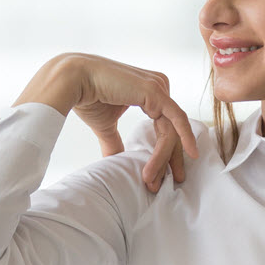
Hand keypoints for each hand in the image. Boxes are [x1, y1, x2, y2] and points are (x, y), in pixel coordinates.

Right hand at [53, 54, 198, 192]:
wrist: (73, 81)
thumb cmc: (88, 97)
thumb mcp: (106, 125)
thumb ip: (115, 142)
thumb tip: (114, 162)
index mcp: (150, 92)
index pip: (165, 127)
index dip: (164, 153)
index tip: (159, 177)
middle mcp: (159, 87)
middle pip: (172, 129)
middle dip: (170, 159)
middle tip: (169, 184)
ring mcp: (159, 87)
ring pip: (171, 130)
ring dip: (164, 158)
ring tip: (154, 182)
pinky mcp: (155, 91)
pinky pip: (176, 118)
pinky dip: (184, 137)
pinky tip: (191, 154)